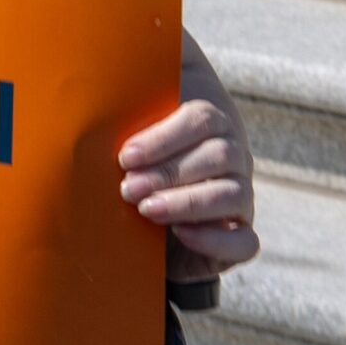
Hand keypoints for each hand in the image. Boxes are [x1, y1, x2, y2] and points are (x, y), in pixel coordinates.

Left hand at [118, 98, 258, 275]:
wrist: (149, 237)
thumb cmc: (136, 180)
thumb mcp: (131, 154)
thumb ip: (126, 131)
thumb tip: (100, 102)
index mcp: (211, 129)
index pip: (201, 119)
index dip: (163, 137)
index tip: (125, 157)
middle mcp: (234, 161)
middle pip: (220, 155)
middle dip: (169, 172)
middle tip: (128, 189)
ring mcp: (242, 200)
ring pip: (233, 193)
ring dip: (187, 202)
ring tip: (147, 210)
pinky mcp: (241, 240)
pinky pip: (245, 242)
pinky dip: (214, 238)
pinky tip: (180, 233)